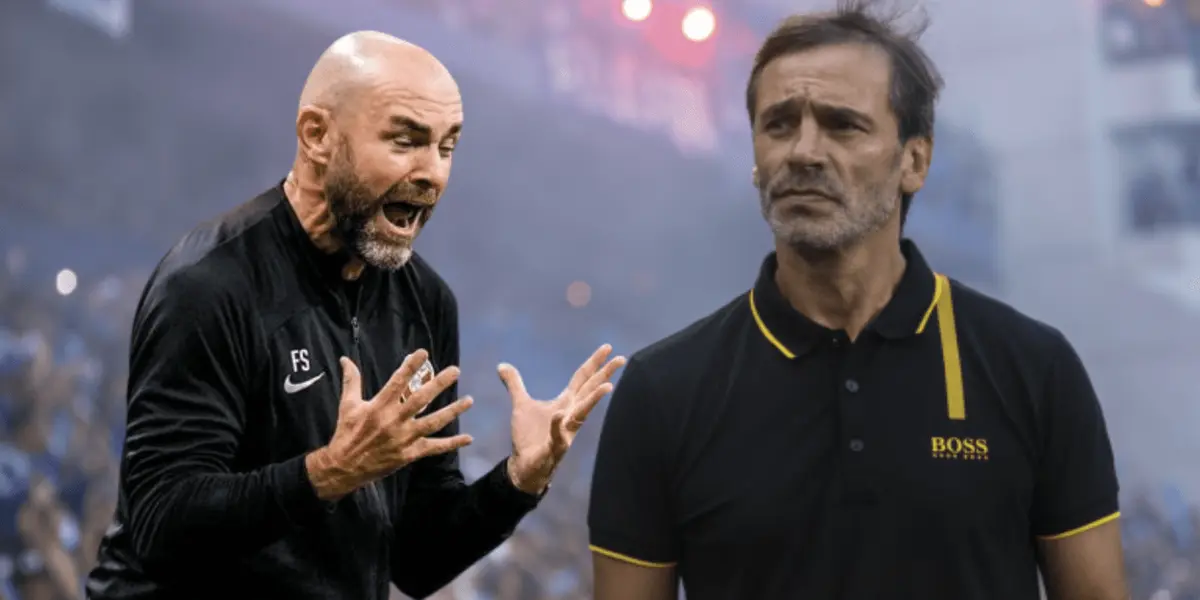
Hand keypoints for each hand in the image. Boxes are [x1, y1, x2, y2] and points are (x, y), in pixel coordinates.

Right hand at [306, 350, 474, 500]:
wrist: (344, 467)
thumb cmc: (347, 433)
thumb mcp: (347, 405)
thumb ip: (351, 381)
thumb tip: (345, 359)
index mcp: (379, 407)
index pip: (397, 381)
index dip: (410, 366)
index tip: (423, 352)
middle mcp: (394, 421)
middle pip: (420, 399)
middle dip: (438, 384)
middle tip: (455, 371)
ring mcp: (404, 438)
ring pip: (433, 423)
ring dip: (452, 411)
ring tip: (469, 400)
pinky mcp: (409, 454)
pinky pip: (434, 448)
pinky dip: (451, 444)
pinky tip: (468, 438)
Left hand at [498, 344, 625, 494]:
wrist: (524, 466)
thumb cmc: (529, 436)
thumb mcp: (520, 404)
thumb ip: (515, 384)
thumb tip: (502, 365)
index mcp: (565, 402)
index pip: (583, 378)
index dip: (594, 363)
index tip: (607, 347)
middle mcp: (570, 414)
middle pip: (590, 391)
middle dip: (605, 375)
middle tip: (621, 359)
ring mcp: (565, 431)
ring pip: (582, 413)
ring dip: (594, 400)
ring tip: (607, 386)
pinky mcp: (554, 447)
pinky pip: (558, 435)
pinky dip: (559, 425)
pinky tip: (560, 413)